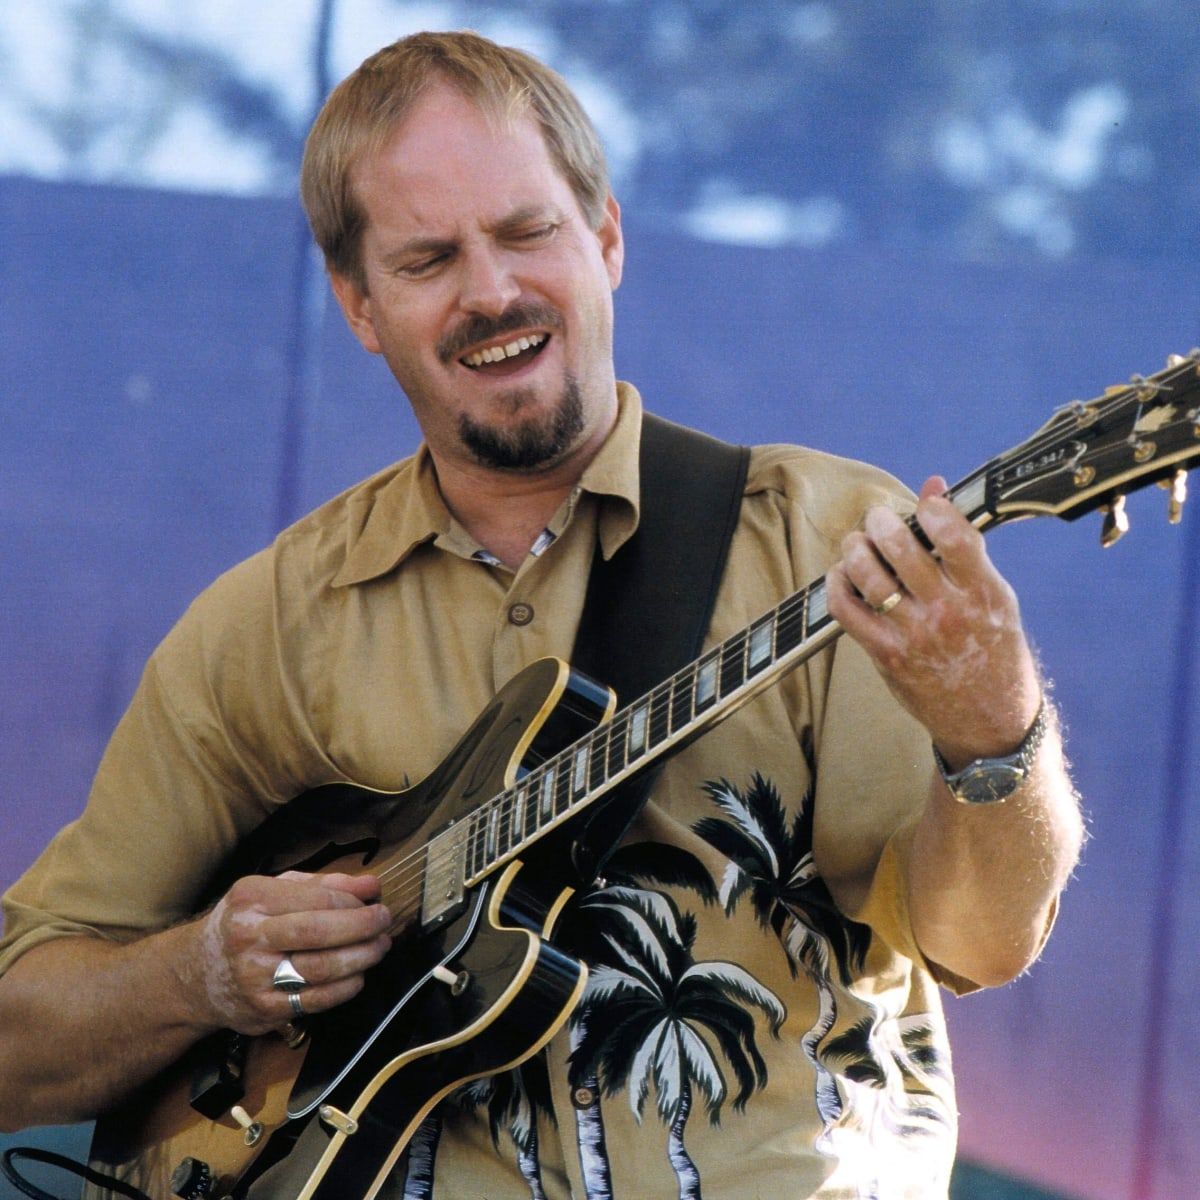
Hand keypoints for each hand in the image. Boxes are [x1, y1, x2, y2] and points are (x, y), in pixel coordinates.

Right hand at [194, 871, 392, 1033]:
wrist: (196, 975)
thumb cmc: (246, 924)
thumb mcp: (274, 891)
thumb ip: (324, 884)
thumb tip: (371, 884)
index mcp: (252, 899)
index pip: (315, 898)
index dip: (352, 901)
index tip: (373, 900)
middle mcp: (250, 936)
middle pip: (318, 932)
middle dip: (362, 926)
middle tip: (384, 921)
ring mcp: (255, 976)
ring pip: (320, 968)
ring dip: (361, 958)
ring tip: (379, 946)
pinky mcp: (264, 1009)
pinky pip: (316, 1000)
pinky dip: (346, 988)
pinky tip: (358, 975)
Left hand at [825, 475, 1041, 768]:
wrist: (990, 720)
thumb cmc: (993, 648)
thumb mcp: (995, 596)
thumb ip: (963, 544)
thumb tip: (934, 486)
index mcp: (984, 593)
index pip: (954, 535)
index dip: (931, 508)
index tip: (924, 504)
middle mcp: (948, 613)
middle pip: (901, 549)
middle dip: (881, 522)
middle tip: (878, 519)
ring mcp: (915, 635)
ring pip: (867, 575)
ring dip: (854, 548)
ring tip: (857, 543)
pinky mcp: (886, 655)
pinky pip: (846, 610)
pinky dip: (837, 584)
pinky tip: (843, 575)